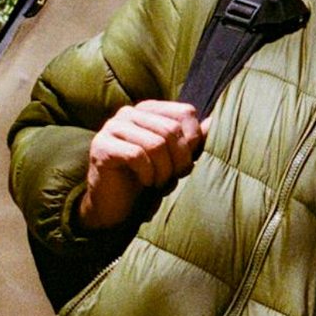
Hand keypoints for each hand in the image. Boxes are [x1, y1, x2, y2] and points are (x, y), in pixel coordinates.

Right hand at [77, 101, 207, 229]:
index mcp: (150, 109)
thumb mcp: (174, 158)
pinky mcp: (101, 145)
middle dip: (180, 160)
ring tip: (160, 184)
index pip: (185, 113)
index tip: (187, 164)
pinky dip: (148, 174)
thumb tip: (213, 122)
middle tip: (175, 179)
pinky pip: (136, 155)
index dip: (193, 140)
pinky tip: (146, 183)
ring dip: (164, 171)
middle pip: (171, 130)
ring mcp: (113, 127)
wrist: (113, 205)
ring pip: (156, 144)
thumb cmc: (147, 178)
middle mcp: (130, 112)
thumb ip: (191, 139)